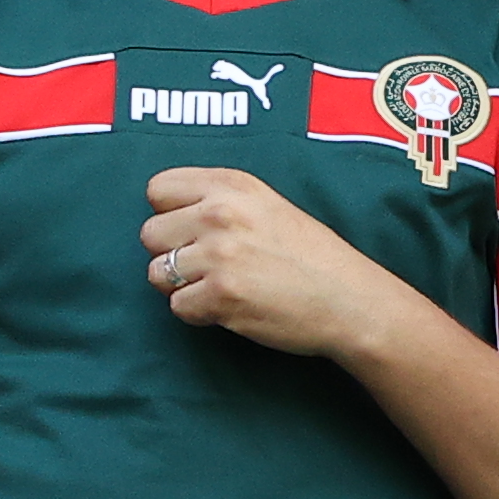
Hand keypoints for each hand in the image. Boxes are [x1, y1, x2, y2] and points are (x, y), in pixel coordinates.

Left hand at [141, 167, 410, 365]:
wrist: (348, 299)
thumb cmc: (310, 255)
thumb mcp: (266, 205)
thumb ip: (218, 200)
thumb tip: (168, 215)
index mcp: (232, 185)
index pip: (158, 188)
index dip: (169, 214)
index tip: (191, 230)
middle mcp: (221, 213)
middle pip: (149, 233)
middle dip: (170, 254)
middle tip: (207, 267)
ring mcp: (219, 254)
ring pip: (156, 273)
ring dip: (181, 287)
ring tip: (219, 287)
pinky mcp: (221, 295)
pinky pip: (178, 306)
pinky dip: (198, 313)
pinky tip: (229, 307)